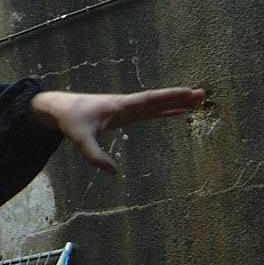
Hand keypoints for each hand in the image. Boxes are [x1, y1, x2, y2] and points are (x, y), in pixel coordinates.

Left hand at [30, 87, 205, 172]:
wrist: (60, 109)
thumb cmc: (71, 121)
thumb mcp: (80, 139)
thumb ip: (95, 156)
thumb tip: (113, 172)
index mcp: (120, 106)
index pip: (150, 99)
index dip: (170, 96)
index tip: (189, 92)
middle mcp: (127, 104)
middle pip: (159, 100)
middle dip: (180, 97)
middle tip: (203, 94)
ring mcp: (127, 109)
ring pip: (157, 104)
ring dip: (176, 102)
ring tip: (198, 100)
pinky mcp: (125, 114)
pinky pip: (150, 111)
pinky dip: (165, 110)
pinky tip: (178, 111)